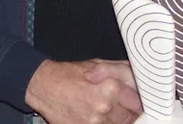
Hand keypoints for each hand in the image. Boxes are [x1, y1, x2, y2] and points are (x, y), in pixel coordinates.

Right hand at [25, 59, 142, 123]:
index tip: (137, 101)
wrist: (44, 86)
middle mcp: (105, 108)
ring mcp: (94, 123)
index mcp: (111, 88)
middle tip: (124, 107)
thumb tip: (138, 79)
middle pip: (130, 118)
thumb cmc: (70, 73)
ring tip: (108, 111)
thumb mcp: (98, 64)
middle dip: (129, 113)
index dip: (138, 102)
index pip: (138, 103)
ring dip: (116, 120)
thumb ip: (121, 71)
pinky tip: (99, 117)